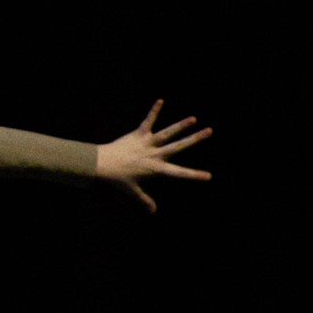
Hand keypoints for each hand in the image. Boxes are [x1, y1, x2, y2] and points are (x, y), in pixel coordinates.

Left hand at [94, 101, 211, 212]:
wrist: (103, 164)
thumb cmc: (118, 179)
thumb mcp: (133, 191)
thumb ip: (145, 200)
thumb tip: (153, 212)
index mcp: (156, 168)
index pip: (179, 173)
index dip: (194, 175)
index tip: (209, 176)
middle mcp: (155, 154)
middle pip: (179, 146)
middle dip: (195, 139)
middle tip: (209, 131)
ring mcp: (147, 143)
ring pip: (167, 132)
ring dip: (181, 125)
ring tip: (193, 118)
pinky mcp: (138, 134)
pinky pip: (148, 120)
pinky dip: (154, 110)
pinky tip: (161, 100)